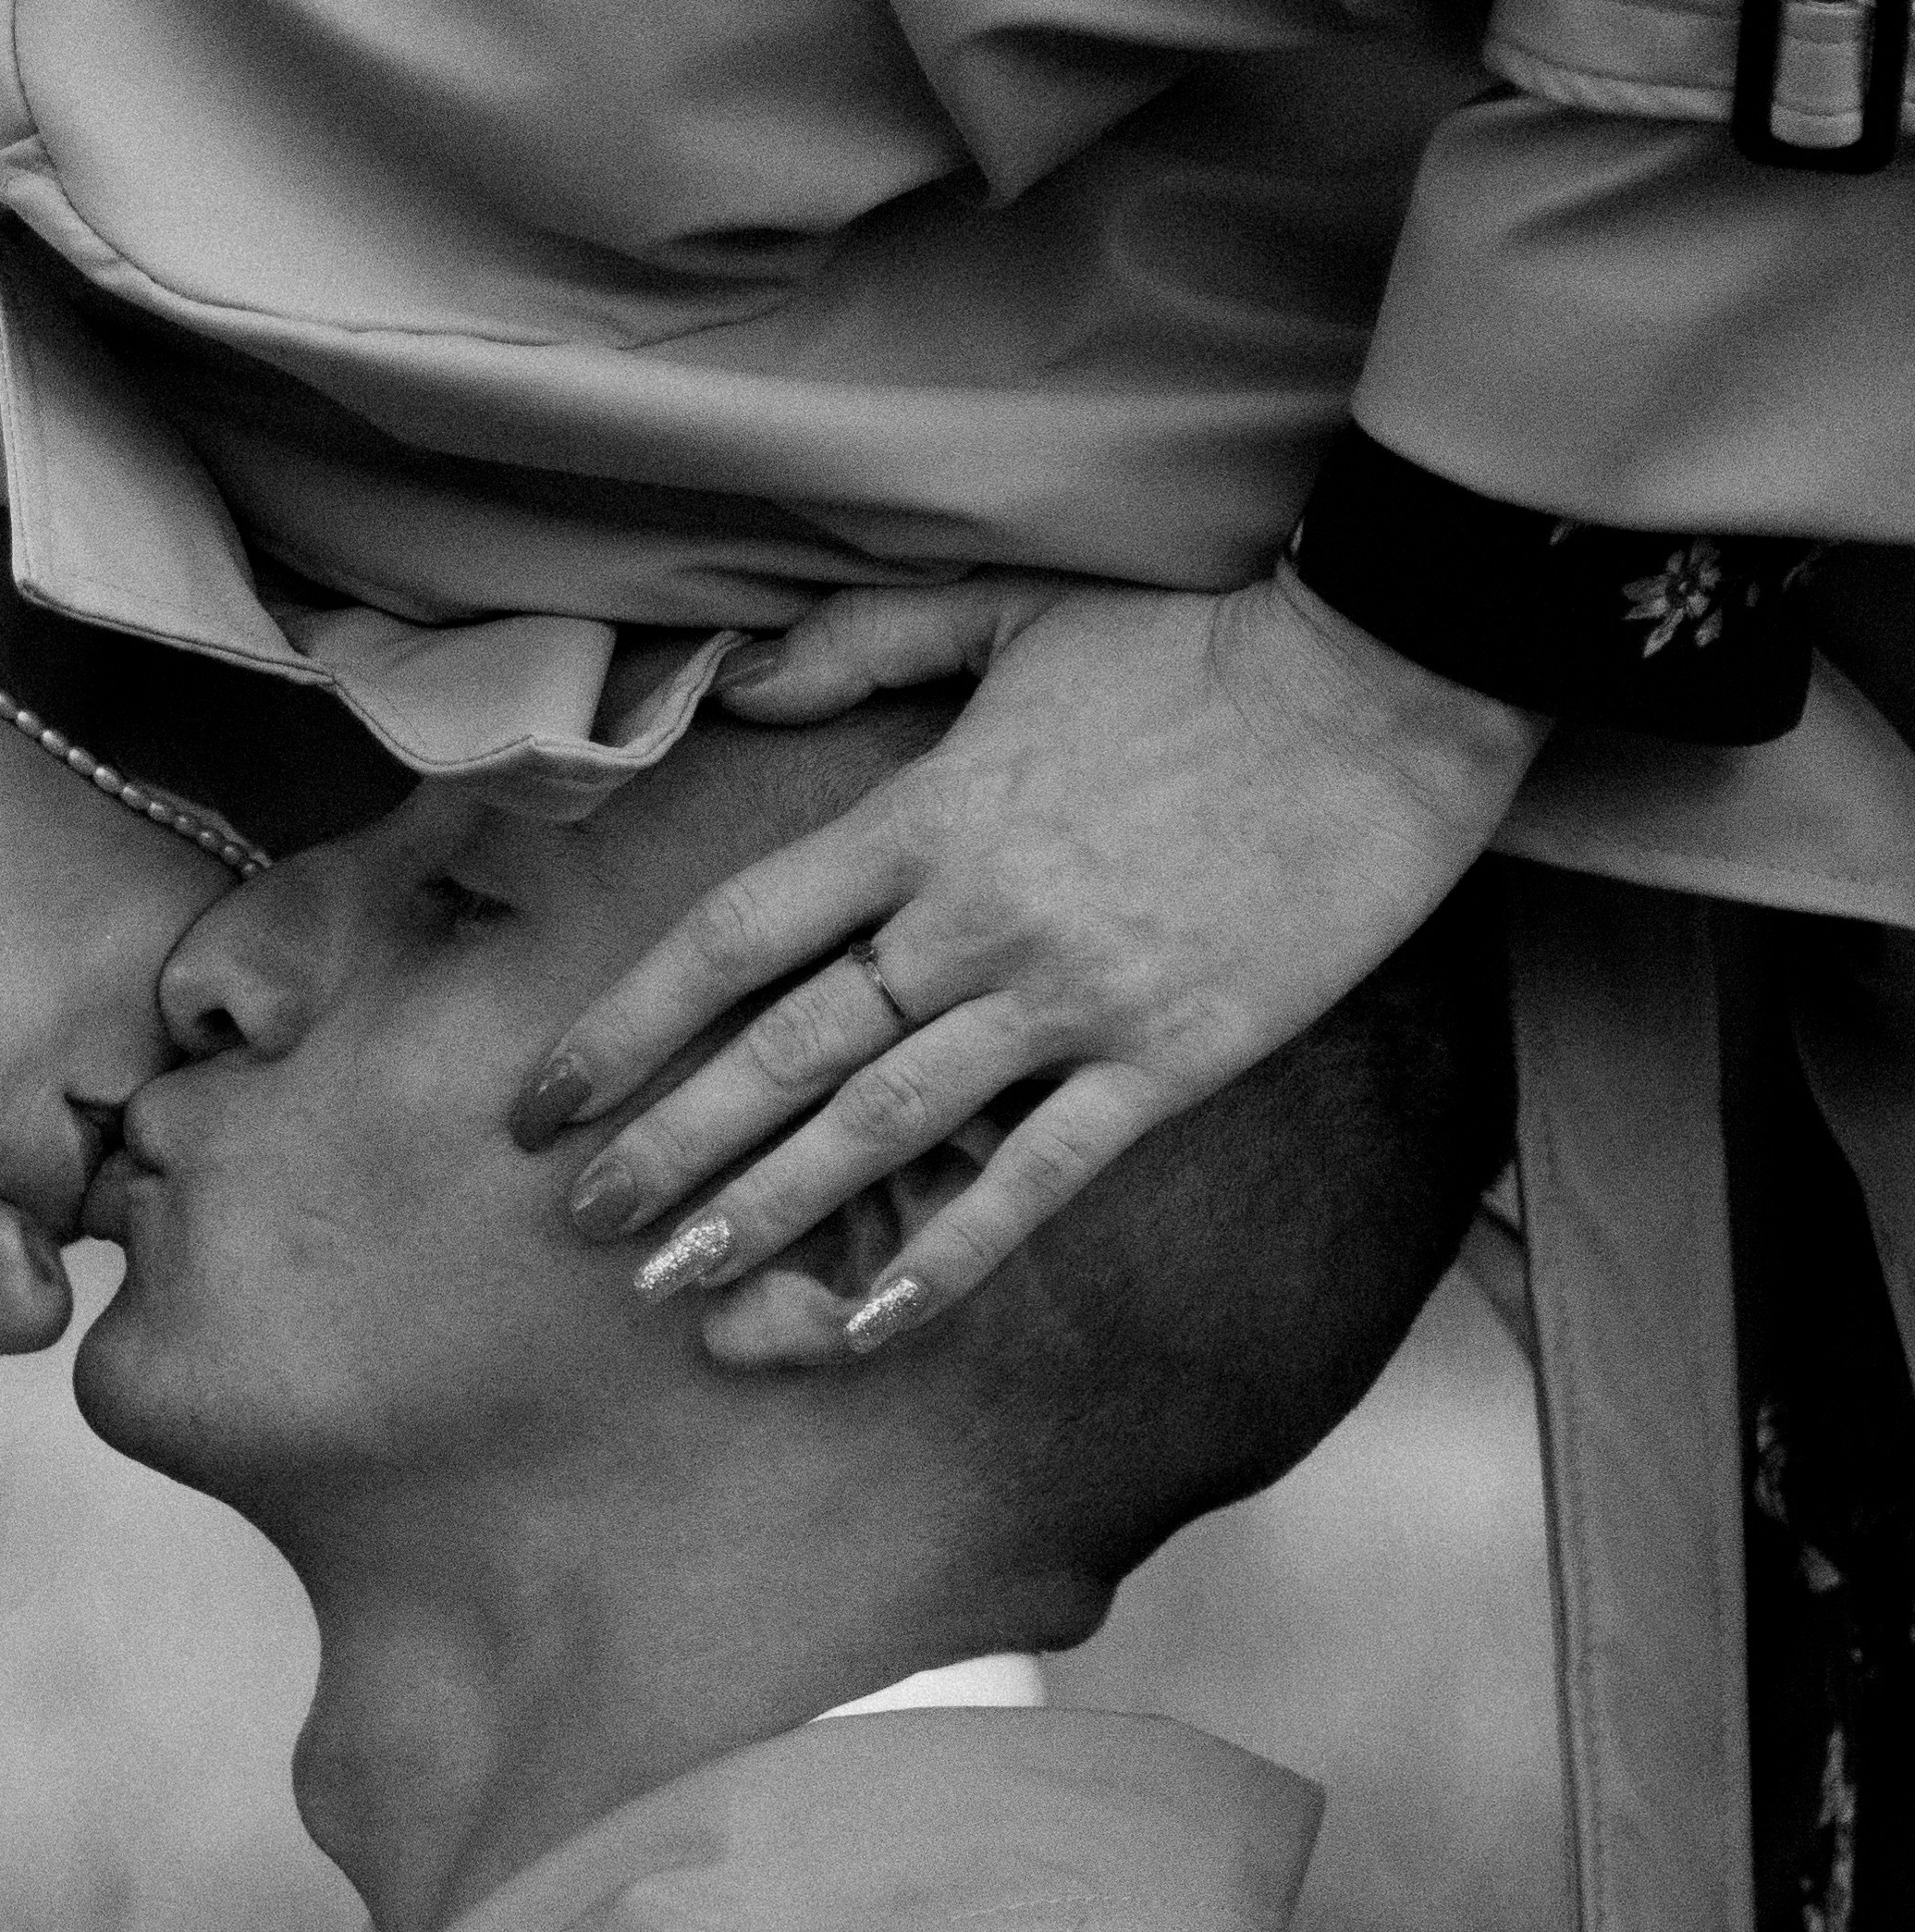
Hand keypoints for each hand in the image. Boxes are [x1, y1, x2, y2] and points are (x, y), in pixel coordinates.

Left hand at [511, 568, 1543, 1367]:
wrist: (1386, 676)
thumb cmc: (1198, 638)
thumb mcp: (1009, 612)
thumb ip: (861, 649)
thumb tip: (734, 682)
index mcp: (920, 814)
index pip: (732, 937)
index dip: (626, 1023)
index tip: (545, 1096)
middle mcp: (971, 918)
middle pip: (782, 1051)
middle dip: (670, 1146)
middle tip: (583, 1223)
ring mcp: (1069, 995)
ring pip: (883, 1125)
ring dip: (770, 1211)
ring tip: (676, 1286)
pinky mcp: (1169, 1056)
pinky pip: (1038, 1176)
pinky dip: (949, 1253)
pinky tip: (870, 1319)